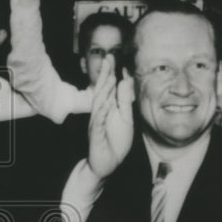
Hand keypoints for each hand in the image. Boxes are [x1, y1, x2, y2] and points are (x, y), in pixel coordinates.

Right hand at [87, 54, 134, 178]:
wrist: (106, 164)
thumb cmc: (115, 141)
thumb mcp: (125, 119)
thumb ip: (125, 102)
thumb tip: (124, 82)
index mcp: (108, 108)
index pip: (108, 87)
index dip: (109, 73)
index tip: (112, 58)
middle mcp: (100, 113)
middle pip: (101, 91)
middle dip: (105, 75)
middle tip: (107, 59)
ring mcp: (96, 123)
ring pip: (99, 105)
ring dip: (103, 91)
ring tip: (108, 78)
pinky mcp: (96, 135)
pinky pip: (98, 122)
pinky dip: (101, 113)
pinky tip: (105, 104)